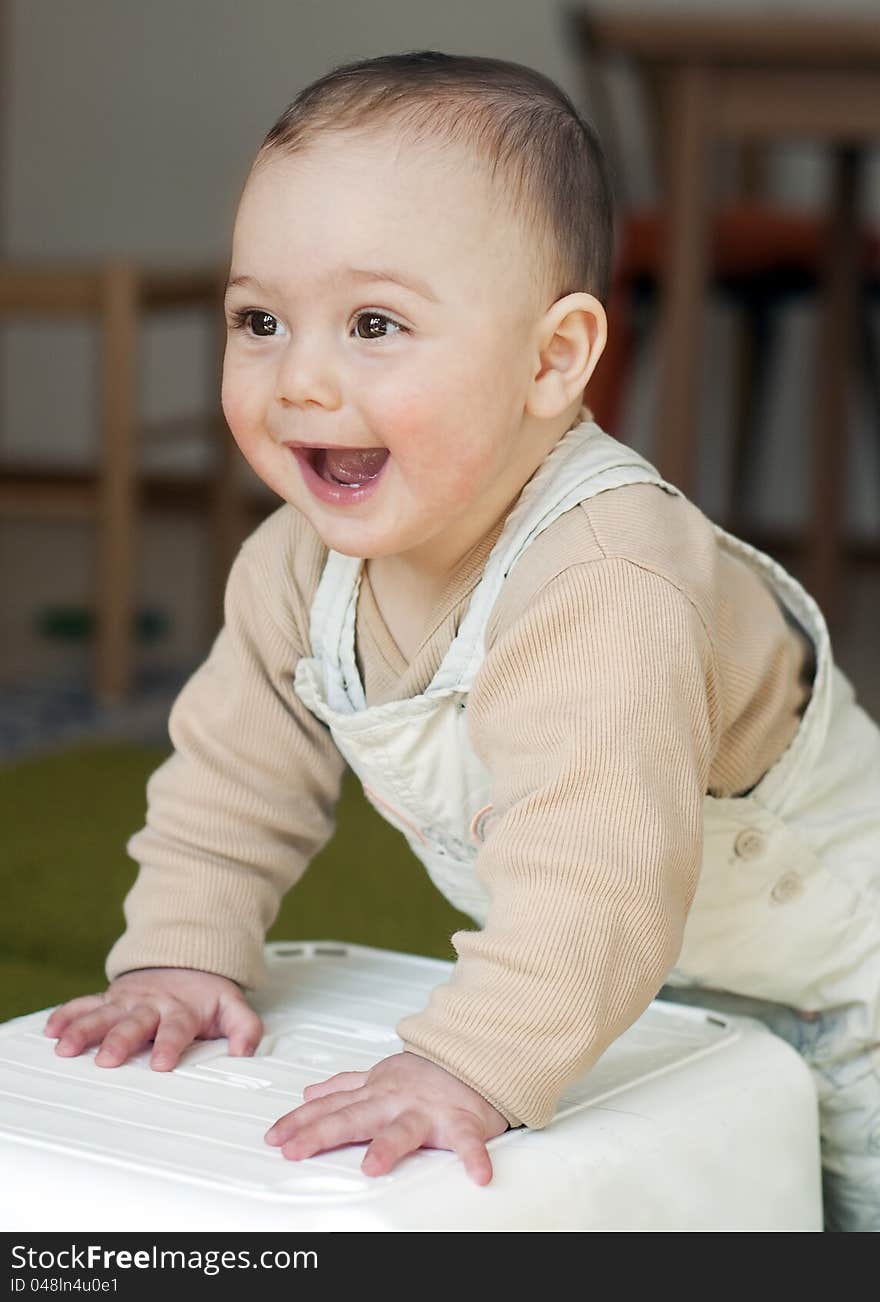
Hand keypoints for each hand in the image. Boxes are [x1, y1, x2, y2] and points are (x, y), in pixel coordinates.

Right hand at [43, 967, 262, 1070]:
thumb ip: (244, 1028)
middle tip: (107, 1059)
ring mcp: (127, 1001)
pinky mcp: (109, 999)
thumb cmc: (205, 995)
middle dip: (120, 1041)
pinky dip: (66, 1015)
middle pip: (134, 1024)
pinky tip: (51, 1030)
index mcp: (181, 1010)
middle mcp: (151, 1006)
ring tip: (65, 1048)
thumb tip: (245, 1051)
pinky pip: (84, 1004)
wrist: (185, 961)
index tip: (163, 1063)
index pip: (176, 1028)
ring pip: (103, 1014)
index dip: (170, 1044)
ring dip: (83, 1030)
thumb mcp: (232, 1006)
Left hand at [265, 1051, 508, 1184]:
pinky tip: (477, 1174)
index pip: (330, 1107)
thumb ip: (343, 1086)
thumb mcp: (378, 1075)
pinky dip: (474, 1156)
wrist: (470, 1056)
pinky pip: (467, 1141)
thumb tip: (310, 1092)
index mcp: (375, 1092)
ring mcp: (427, 1110)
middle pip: (353, 1117)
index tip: (275, 1137)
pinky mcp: (462, 1121)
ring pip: (405, 1129)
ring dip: (389, 1146)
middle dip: (321, 1133)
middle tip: (294, 1150)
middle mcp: (395, 1100)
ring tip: (372, 1166)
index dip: (300, 1121)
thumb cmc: (426, 1075)